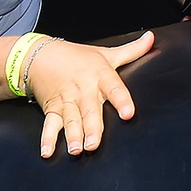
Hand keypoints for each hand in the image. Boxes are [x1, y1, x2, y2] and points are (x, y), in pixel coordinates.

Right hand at [24, 32, 153, 157]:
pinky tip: (48, 152)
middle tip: (94, 144)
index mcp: (99, 75)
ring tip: (76, 150)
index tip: (128, 114)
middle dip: (92, 128)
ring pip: (70, 120)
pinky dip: (48, 139)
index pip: (114, 88)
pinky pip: (50, 125)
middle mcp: (83, 89)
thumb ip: (132, 50)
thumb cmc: (76, 56)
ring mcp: (66, 100)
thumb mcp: (105, 53)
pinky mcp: (52, 109)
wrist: (38, 54)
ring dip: (72, 135)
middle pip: (89, 110)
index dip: (121, 101)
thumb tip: (152, 38)